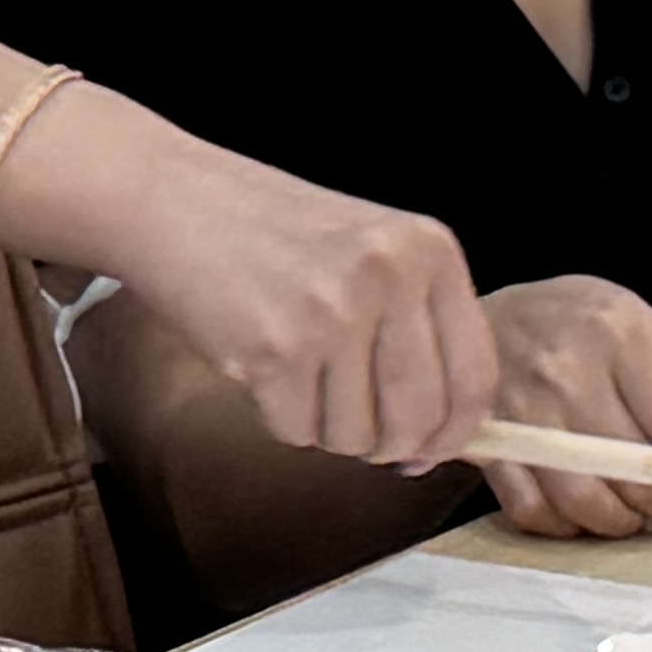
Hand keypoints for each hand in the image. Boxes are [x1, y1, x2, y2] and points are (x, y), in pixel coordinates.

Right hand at [101, 142, 500, 468]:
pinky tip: (263, 369)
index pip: (476, 375)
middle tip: (358, 435)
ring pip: (356, 435)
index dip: (455, 433)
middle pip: (418, 419)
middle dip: (389, 447)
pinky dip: (281, 419)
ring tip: (299, 374)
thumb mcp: (372, 251)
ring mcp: (333, 311)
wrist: (175, 199)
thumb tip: (442, 440)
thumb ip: (417, 327)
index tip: (429, 451)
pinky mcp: (274, 348)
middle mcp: (390, 276)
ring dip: (327, 429)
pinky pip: (298, 432)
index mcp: (429, 250)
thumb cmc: (273, 233)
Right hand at [474, 275, 651, 538]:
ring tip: (642, 516)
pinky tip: (586, 512)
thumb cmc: (576, 328)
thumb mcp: (648, 336)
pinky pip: (533, 510)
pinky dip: (567, 525)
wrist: (478, 320)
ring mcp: (521, 412)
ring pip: (584, 500)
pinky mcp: (486, 445)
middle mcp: (567, 372)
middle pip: (636, 470)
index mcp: (618, 335)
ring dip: (624, 523)